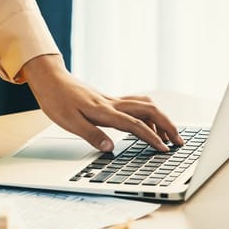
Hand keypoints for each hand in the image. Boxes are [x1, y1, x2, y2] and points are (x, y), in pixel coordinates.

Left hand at [23, 55, 184, 151]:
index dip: (151, 138)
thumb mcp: (69, 122)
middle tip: (178, 141)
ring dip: (161, 119)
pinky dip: (148, 114)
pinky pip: (136, 104)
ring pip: (145, 105)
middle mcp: (112, 103)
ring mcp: (113, 100)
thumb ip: (91, 135)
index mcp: (104, 111)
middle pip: (149, 110)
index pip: (134, 125)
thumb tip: (111, 148)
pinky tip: (147, 124)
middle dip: (167, 125)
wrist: (50, 79)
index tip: (164, 149)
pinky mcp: (110, 100)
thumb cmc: (56, 99)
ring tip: (167, 136)